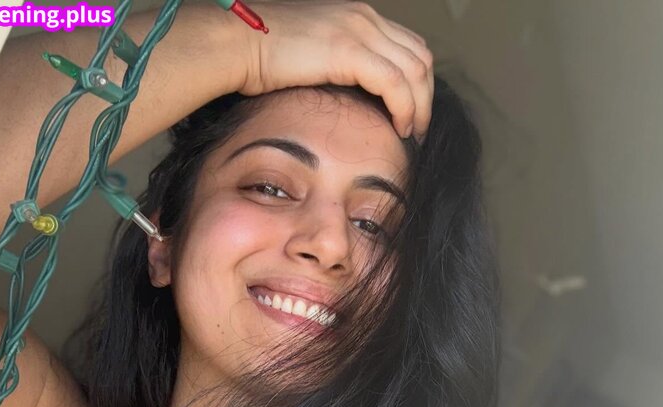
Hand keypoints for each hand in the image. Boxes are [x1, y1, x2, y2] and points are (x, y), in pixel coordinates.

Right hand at [238, 0, 433, 142]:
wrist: (237, 45)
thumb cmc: (262, 59)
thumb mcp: (311, 58)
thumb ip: (337, 69)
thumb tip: (352, 99)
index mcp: (357, 17)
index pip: (408, 46)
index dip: (418, 83)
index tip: (413, 113)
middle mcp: (364, 17)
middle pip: (420, 56)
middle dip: (425, 96)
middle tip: (418, 129)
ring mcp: (358, 30)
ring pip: (415, 69)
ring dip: (420, 106)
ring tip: (412, 133)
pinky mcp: (349, 51)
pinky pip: (395, 83)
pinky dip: (405, 108)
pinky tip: (400, 128)